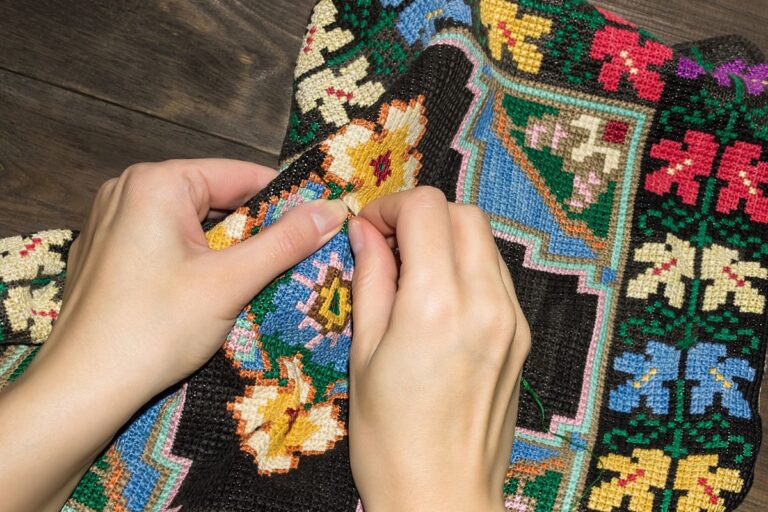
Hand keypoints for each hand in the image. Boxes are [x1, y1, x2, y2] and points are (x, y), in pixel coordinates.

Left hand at [0, 158, 347, 511]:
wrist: (83, 388)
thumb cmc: (156, 328)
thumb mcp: (231, 281)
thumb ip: (286, 242)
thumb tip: (333, 210)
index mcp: (157, 182)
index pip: (241, 174)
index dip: (286, 199)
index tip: (320, 223)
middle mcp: (129, 190)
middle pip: (215, 197)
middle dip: (255, 228)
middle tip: (295, 257)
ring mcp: (111, 222)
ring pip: (192, 223)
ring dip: (227, 248)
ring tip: (259, 276)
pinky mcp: (106, 253)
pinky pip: (165, 242)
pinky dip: (195, 259)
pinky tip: (210, 290)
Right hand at [346, 186, 530, 511]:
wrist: (442, 497)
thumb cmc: (390, 438)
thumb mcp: (364, 354)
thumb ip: (370, 280)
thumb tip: (363, 231)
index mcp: (436, 304)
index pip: (426, 209)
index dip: (390, 206)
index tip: (367, 229)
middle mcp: (484, 302)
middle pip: (463, 213)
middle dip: (421, 215)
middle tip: (388, 246)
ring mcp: (511, 319)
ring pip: (484, 240)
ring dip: (446, 238)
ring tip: (412, 273)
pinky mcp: (522, 337)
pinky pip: (497, 275)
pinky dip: (467, 266)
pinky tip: (439, 298)